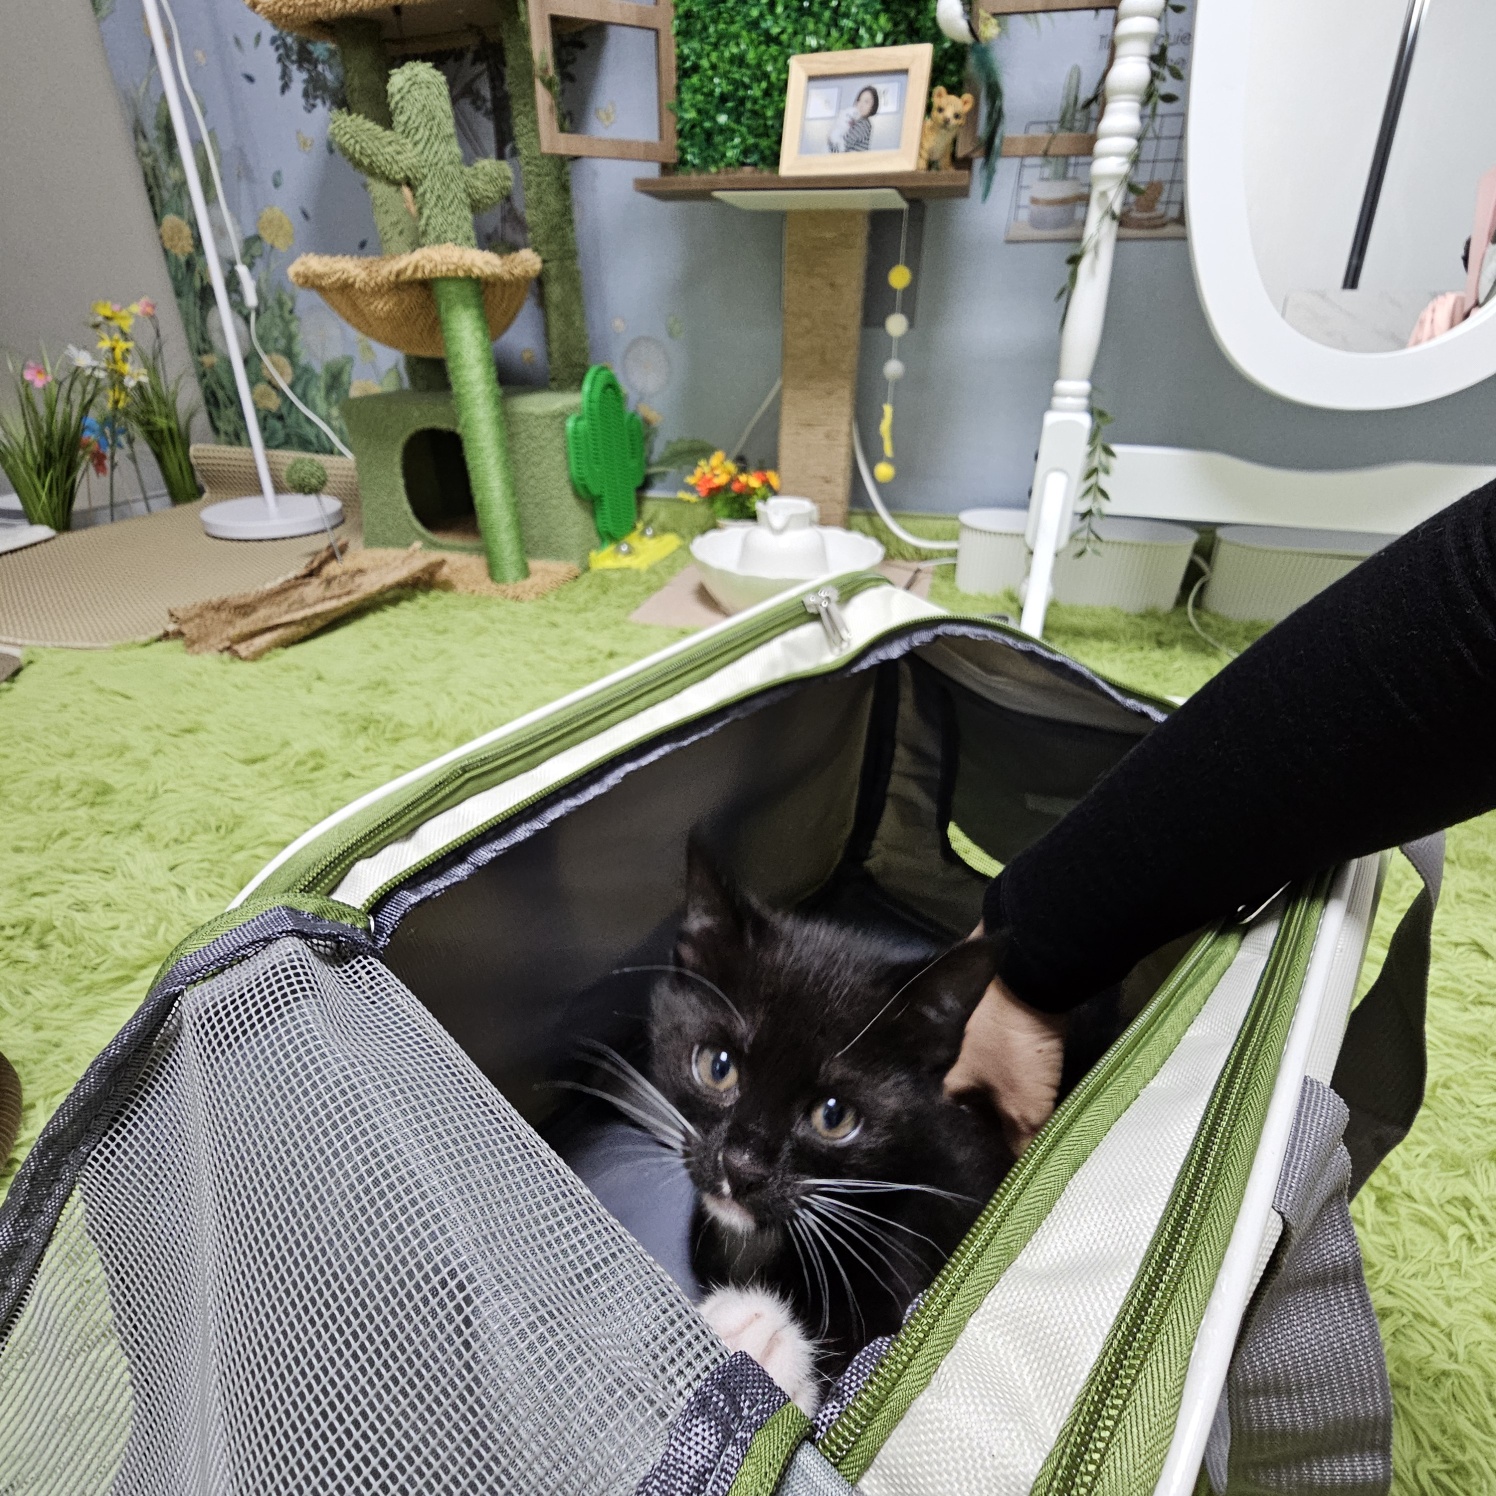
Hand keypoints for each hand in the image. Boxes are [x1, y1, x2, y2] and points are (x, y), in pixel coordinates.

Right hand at [944, 924, 1066, 1157]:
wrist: (1032, 976)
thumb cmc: (1017, 1049)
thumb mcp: (1025, 1107)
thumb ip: (1022, 1141)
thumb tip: (1021, 1174)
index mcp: (954, 1076)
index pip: (953, 1114)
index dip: (969, 1134)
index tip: (989, 1149)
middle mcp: (961, 1050)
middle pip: (973, 1087)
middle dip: (991, 1106)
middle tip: (1015, 1126)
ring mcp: (982, 1025)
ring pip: (993, 1063)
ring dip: (1009, 1080)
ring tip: (1033, 1098)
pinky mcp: (1005, 1007)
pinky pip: (1010, 1043)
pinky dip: (1023, 1057)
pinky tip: (1040, 1065)